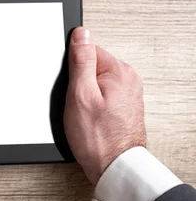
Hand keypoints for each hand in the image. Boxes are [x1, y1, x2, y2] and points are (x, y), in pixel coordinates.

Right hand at [64, 27, 145, 184]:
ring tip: (84, 113)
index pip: (87, 50)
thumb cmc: (97, 137)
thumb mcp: (80, 94)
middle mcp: (128, 80)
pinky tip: (90, 118)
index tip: (71, 86)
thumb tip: (81, 33)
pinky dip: (91, 104)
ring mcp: (127, 93)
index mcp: (119, 71)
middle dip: (78, 83)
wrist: (113, 166)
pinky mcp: (123, 106)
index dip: (72, 69)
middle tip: (76, 103)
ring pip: (94, 82)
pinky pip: (100, 95)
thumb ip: (81, 60)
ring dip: (84, 95)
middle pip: (91, 66)